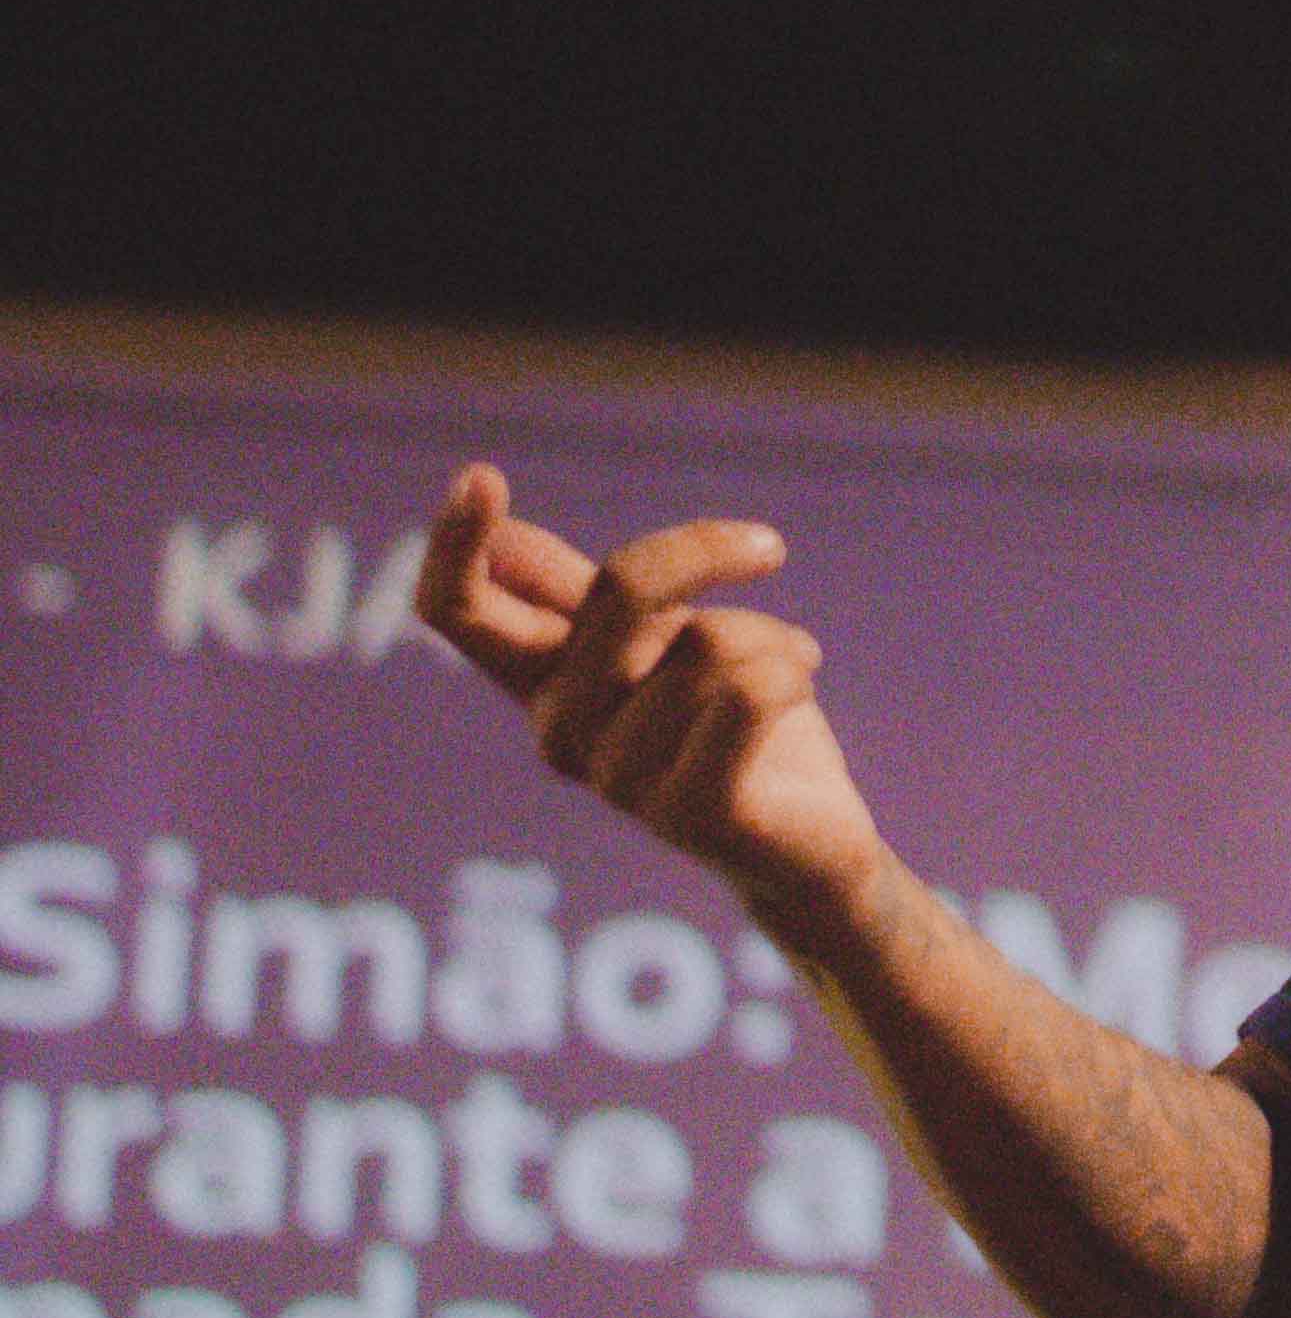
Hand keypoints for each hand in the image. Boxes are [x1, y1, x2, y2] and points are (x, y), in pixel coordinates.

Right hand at [416, 463, 889, 940]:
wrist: (807, 842)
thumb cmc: (734, 728)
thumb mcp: (659, 646)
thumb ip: (583, 599)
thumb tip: (500, 539)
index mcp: (543, 682)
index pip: (459, 612)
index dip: (455, 545)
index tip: (480, 475)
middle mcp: (561, 733)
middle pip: (621, 589)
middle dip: (704, 551)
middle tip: (764, 548)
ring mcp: (619, 781)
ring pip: (707, 641)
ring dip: (770, 638)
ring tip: (782, 676)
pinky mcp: (691, 813)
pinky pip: (751, 692)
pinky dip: (794, 674)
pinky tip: (798, 699)